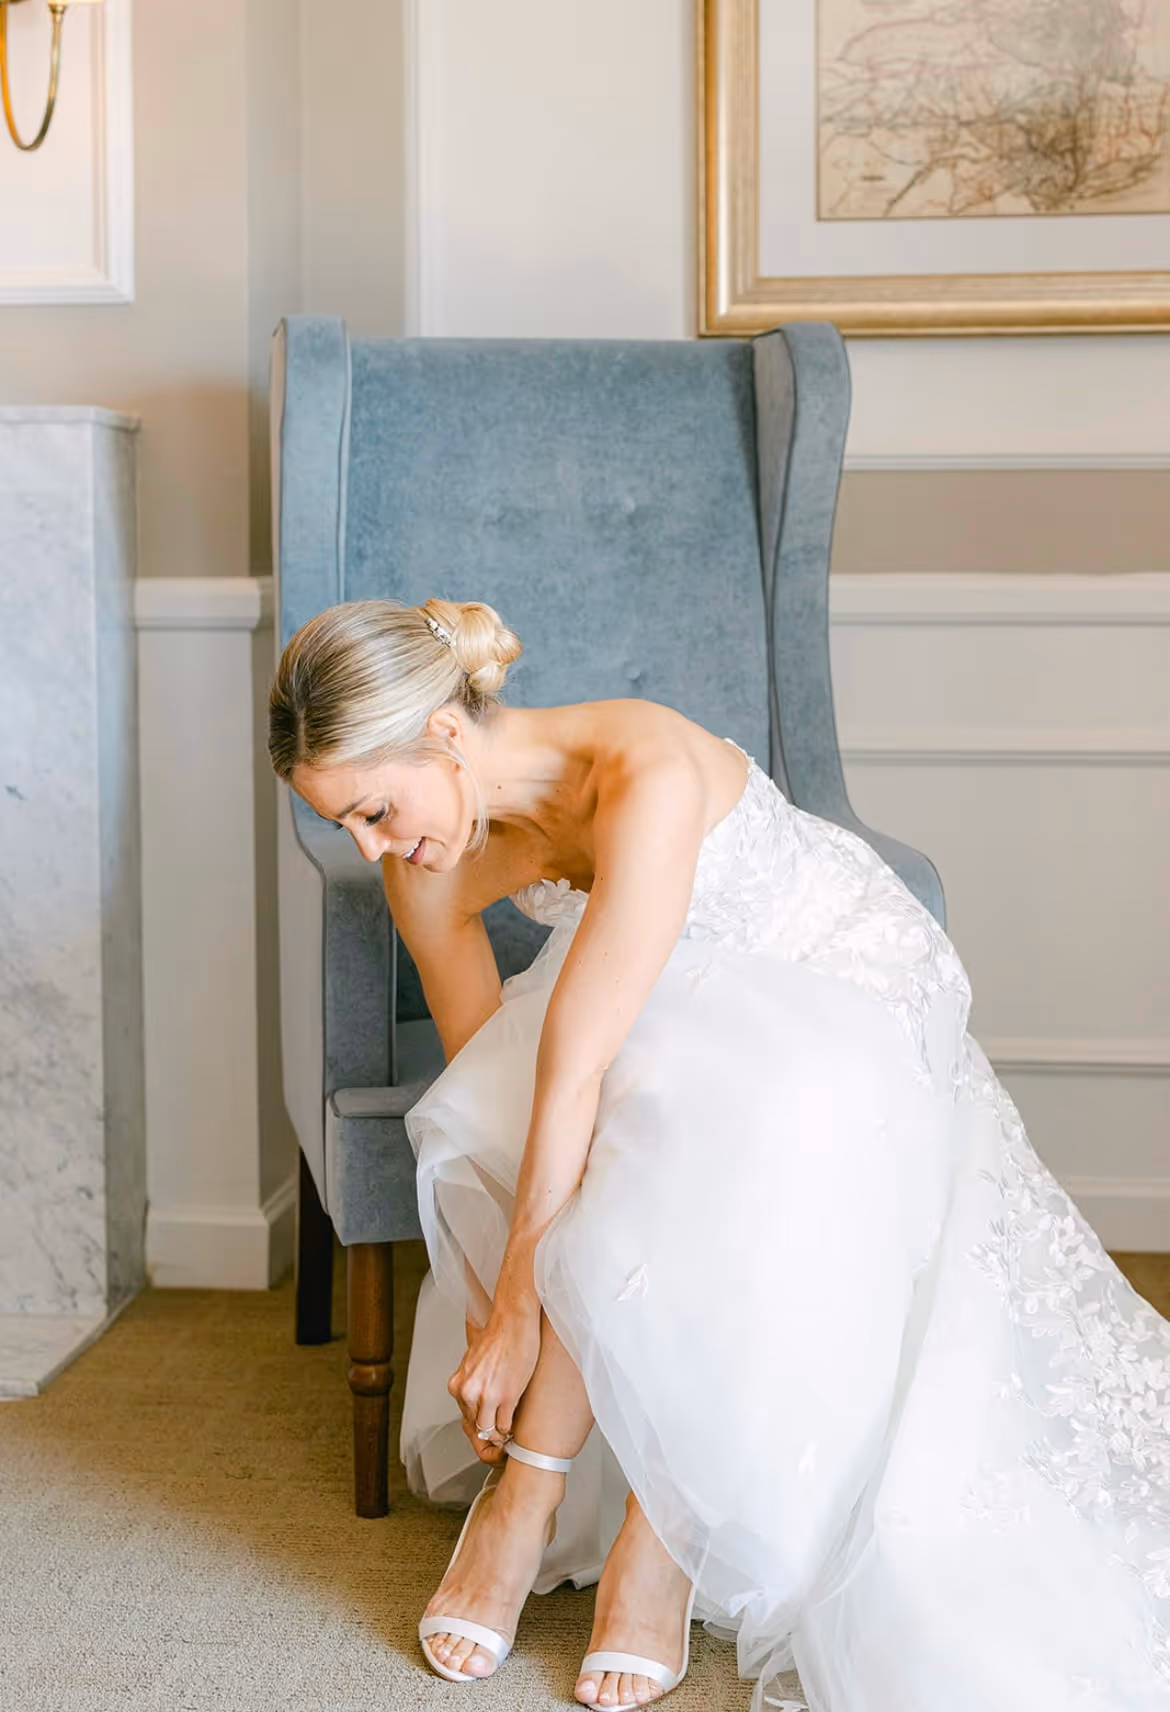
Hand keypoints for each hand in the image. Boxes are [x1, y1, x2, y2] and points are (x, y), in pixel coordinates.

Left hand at [448, 1295, 540, 1462]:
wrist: (512, 1322)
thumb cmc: (497, 1336)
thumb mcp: (472, 1361)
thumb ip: (471, 1381)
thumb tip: (475, 1396)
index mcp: (458, 1384)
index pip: (465, 1415)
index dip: (479, 1419)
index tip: (488, 1421)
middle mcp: (468, 1392)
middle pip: (476, 1425)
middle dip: (489, 1426)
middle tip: (499, 1425)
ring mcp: (487, 1396)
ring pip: (489, 1429)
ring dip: (499, 1430)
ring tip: (507, 1424)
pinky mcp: (507, 1397)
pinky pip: (506, 1425)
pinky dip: (510, 1426)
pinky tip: (515, 1417)